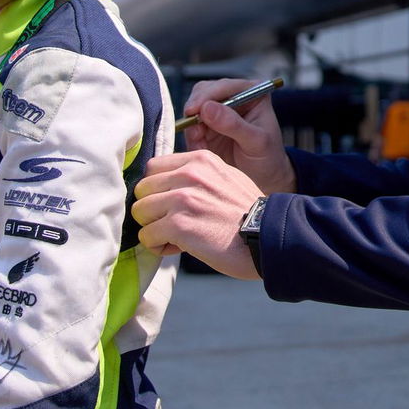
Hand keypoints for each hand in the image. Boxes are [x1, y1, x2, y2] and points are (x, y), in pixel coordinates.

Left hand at [132, 150, 264, 277]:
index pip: (153, 168)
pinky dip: (158, 246)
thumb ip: (198, 175)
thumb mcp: (226, 177)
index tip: (172, 206)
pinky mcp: (179, 224)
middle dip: (153, 210)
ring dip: (154, 229)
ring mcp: (183, 198)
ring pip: (140, 212)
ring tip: (176, 237)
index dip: (158, 190)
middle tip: (173, 224)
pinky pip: (147, 236)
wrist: (268, 237)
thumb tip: (168, 185)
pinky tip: (178, 248)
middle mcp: (189, 174)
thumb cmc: (249, 214)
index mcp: (200, 160)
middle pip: (142, 190)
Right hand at [179, 78, 295, 194]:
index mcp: (252, 93)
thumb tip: (207, 108)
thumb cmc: (268, 157)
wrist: (264, 178)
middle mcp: (233, 97)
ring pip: (193, 110)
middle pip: (204, 93)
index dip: (207, 96)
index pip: (225, 86)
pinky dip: (192, 138)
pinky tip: (201, 149)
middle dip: (196, 111)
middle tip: (195, 131)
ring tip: (201, 145)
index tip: (194, 110)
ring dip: (192, 127)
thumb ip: (234, 125)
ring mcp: (218, 112)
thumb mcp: (257, 142)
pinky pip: (191, 127)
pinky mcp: (207, 126)